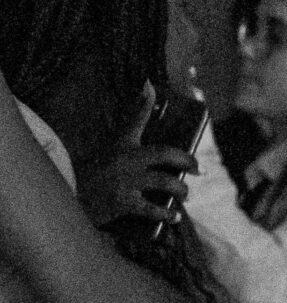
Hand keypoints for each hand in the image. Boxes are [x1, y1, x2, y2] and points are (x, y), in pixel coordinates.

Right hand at [81, 86, 193, 228]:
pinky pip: (151, 209)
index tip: (151, 85)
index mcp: (120, 144)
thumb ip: (125, 137)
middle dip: (187, 160)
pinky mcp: (122, 202)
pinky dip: (166, 214)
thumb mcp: (107, 150)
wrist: (70, 198)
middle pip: (164, 153)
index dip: (144, 100)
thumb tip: (142, 116)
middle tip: (200, 169)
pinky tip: (175, 217)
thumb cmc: (90, 174)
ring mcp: (125, 181)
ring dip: (181, 189)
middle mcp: (125, 159)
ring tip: (186, 195)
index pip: (135, 117)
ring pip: (164, 182)